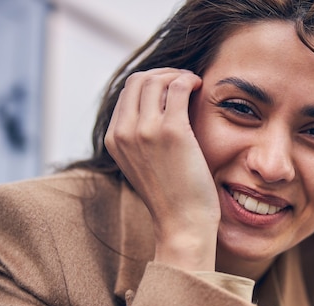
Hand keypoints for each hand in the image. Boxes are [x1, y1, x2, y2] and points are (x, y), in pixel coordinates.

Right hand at [105, 68, 218, 271]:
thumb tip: (158, 109)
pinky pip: (177, 87)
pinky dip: (189, 80)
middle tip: (184, 81)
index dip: (151, 83)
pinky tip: (200, 87)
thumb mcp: (145, 164)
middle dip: (163, 74)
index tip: (172, 87)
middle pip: (138, 80)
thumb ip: (141, 138)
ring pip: (157, 79)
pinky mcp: (171, 131)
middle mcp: (123, 132)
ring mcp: (145, 130)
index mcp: (113, 140)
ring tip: (193, 84)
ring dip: (178, 75)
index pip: (127, 93)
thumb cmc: (172, 196)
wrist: (183, 223)